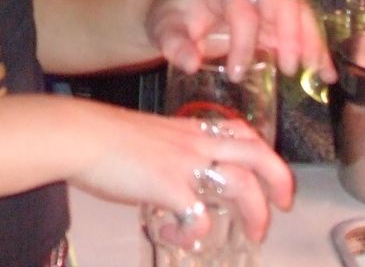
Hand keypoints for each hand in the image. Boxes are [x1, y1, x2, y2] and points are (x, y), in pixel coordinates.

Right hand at [68, 104, 292, 241]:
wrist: (81, 135)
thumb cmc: (102, 135)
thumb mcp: (146, 135)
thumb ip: (165, 151)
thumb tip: (164, 175)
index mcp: (190, 128)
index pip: (242, 132)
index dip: (263, 152)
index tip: (268, 173)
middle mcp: (196, 142)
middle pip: (257, 155)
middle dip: (279, 180)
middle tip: (284, 205)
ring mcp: (187, 164)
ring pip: (242, 186)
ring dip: (254, 214)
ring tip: (252, 233)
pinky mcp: (171, 188)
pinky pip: (200, 219)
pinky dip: (193, 234)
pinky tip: (176, 235)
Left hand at [145, 0, 335, 83]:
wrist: (176, 14)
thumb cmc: (172, 19)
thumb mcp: (164, 30)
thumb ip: (174, 44)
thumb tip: (189, 63)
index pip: (241, 9)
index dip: (243, 41)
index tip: (236, 73)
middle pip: (281, 0)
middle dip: (291, 34)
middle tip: (289, 68)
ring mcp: (263, 1)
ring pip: (298, 11)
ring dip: (311, 40)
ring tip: (315, 72)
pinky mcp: (272, 19)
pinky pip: (302, 26)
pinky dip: (316, 48)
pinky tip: (325, 72)